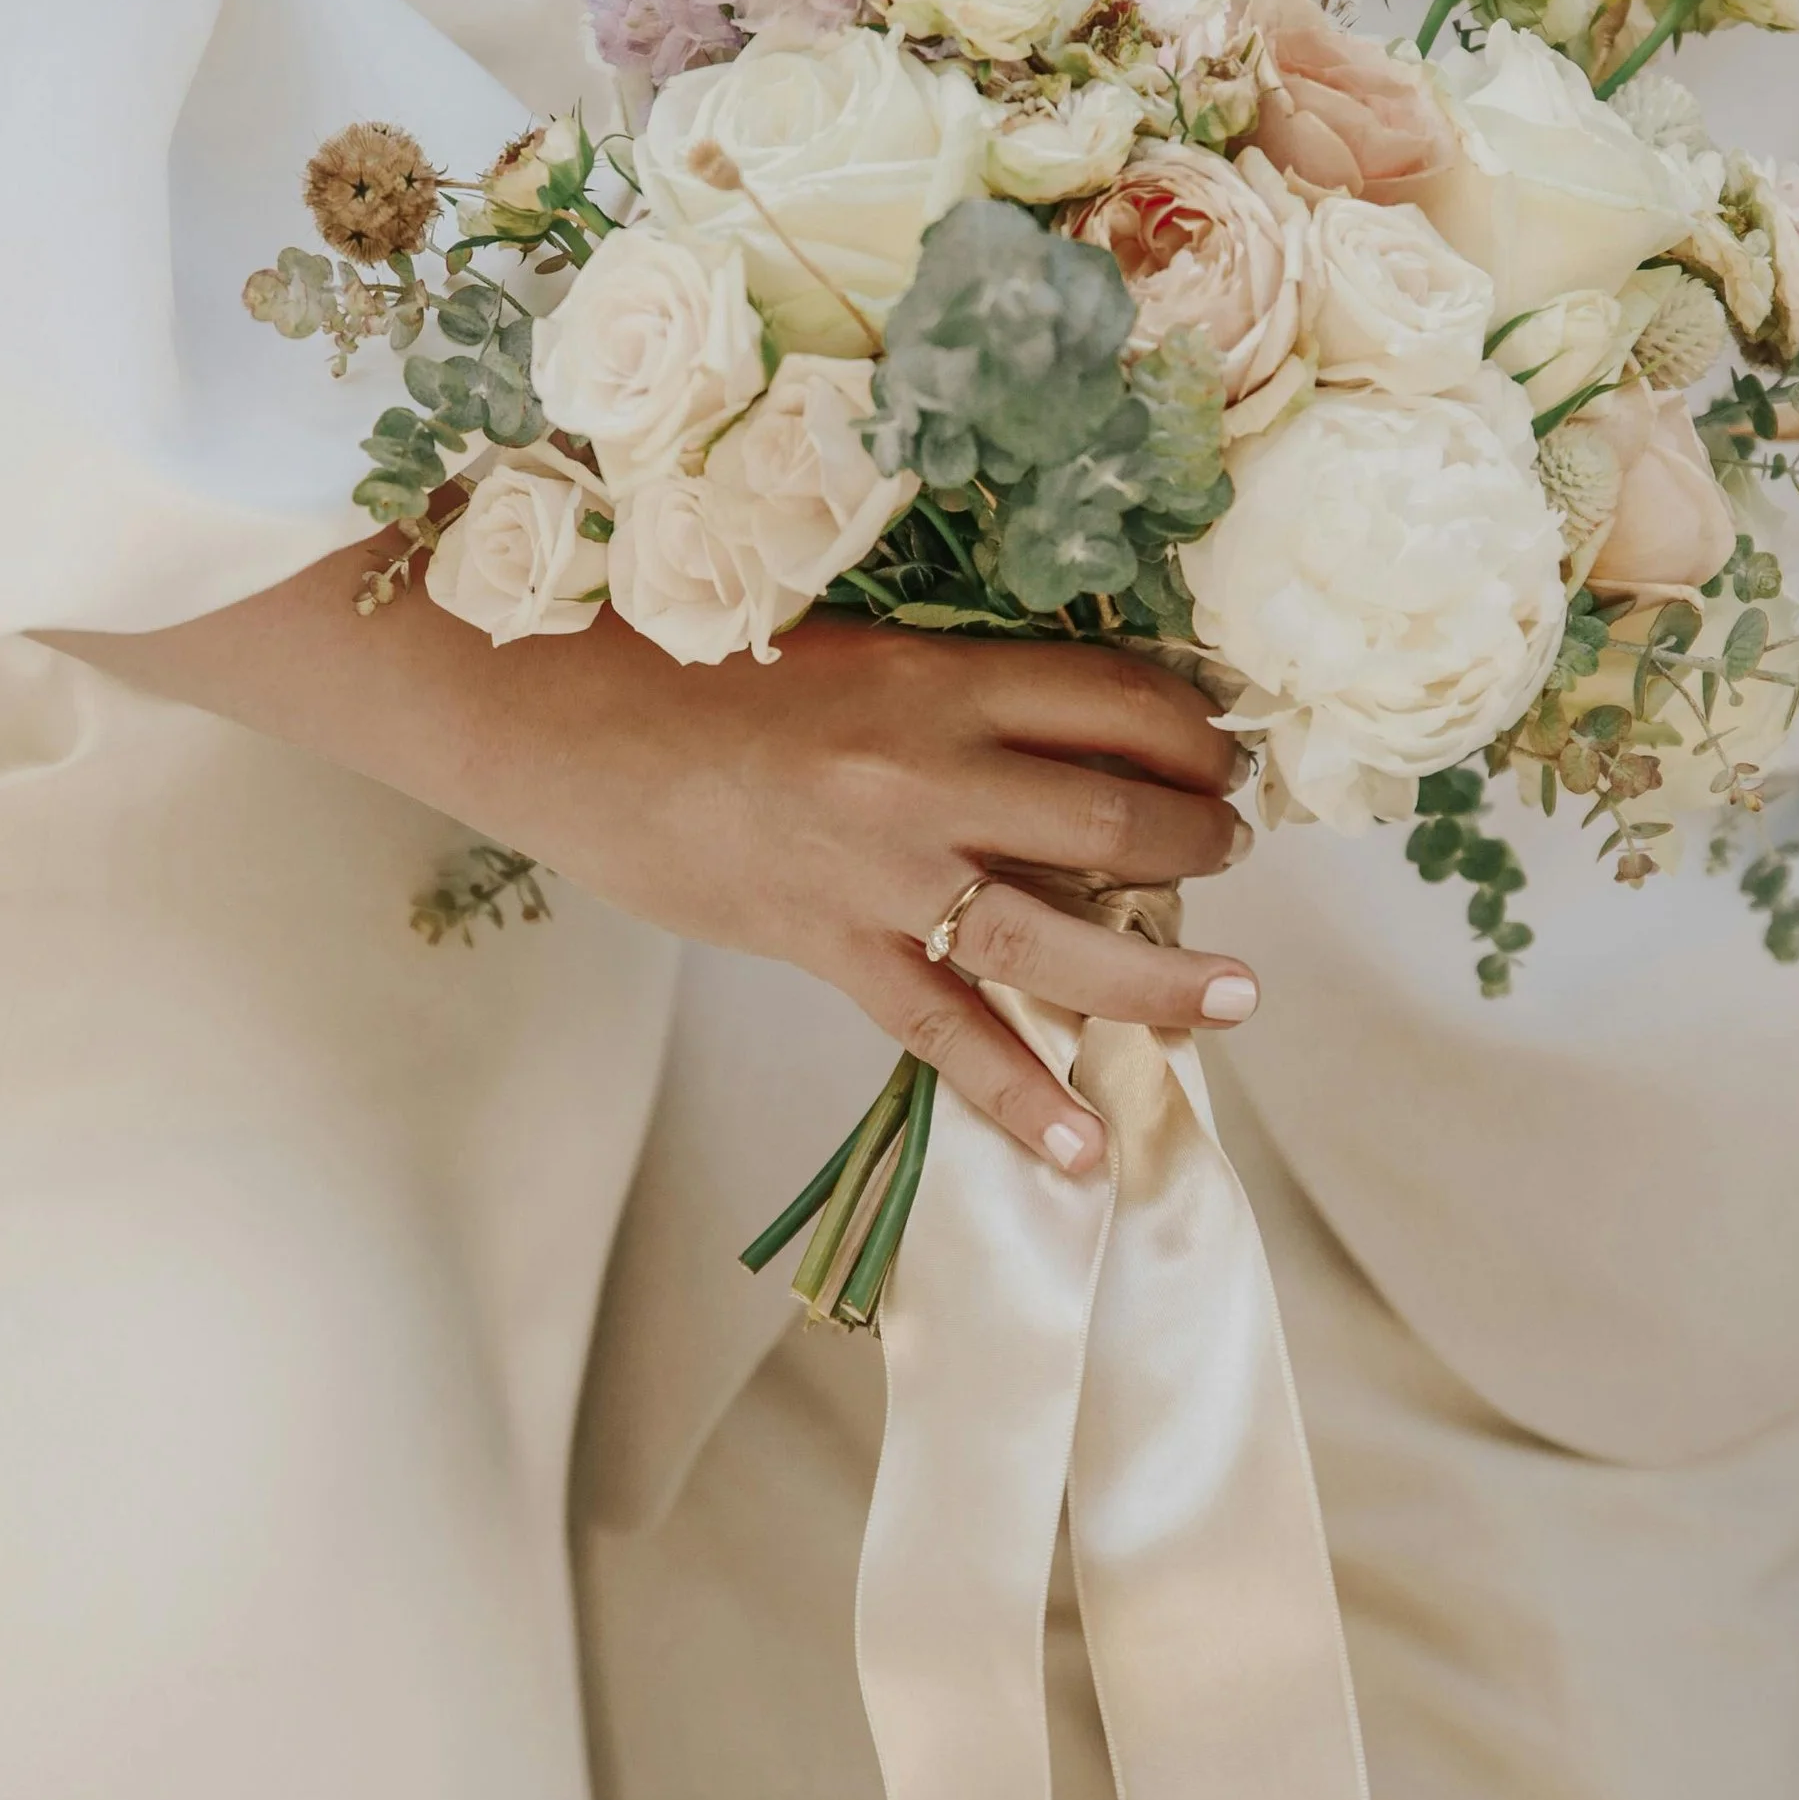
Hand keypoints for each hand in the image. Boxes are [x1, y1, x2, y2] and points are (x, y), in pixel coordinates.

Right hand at [514, 616, 1258, 1171]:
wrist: (565, 720)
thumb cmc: (692, 669)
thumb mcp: (846, 651)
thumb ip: (946, 694)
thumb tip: (1052, 741)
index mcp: (938, 676)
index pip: (1114, 698)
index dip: (1188, 731)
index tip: (1215, 752)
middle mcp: (929, 772)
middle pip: (1115, 812)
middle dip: (1197, 837)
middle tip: (1229, 848)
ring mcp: (884, 872)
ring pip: (1061, 935)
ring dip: (1163, 974)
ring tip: (1234, 996)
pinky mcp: (832, 947)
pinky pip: (948, 1035)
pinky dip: (1019, 1097)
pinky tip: (1080, 1147)